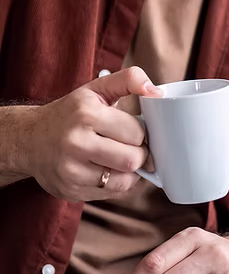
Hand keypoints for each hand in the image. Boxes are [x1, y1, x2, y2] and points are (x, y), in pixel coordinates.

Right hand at [22, 67, 160, 201]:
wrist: (29, 140)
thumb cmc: (70, 113)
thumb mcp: (96, 89)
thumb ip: (129, 80)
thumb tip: (155, 91)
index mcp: (87, 115)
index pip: (137, 133)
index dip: (141, 133)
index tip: (134, 131)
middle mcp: (76, 144)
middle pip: (132, 160)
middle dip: (139, 154)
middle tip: (132, 147)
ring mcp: (71, 171)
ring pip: (123, 180)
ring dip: (129, 171)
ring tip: (120, 158)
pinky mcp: (70, 190)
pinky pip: (110, 193)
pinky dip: (116, 183)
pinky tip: (107, 169)